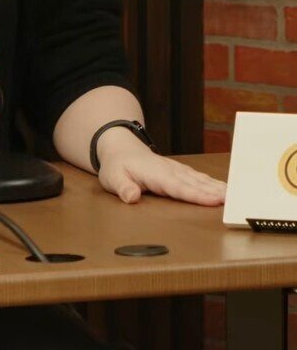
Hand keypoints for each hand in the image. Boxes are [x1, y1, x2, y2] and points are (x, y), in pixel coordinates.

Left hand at [97, 134, 226, 205]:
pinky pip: (198, 177)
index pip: (179, 187)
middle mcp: (170, 171)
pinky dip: (212, 183)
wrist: (120, 147)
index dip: (197, 195)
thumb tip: (132, 196)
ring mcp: (176, 170)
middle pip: (196, 184)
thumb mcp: (112, 178)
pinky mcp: (179, 171)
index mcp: (156, 174)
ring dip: (217, 188)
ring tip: (235, 197)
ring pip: (200, 180)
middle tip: (236, 202)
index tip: (215, 201)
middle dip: (216, 193)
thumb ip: (122, 188)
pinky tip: (223, 189)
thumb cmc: (116, 165)